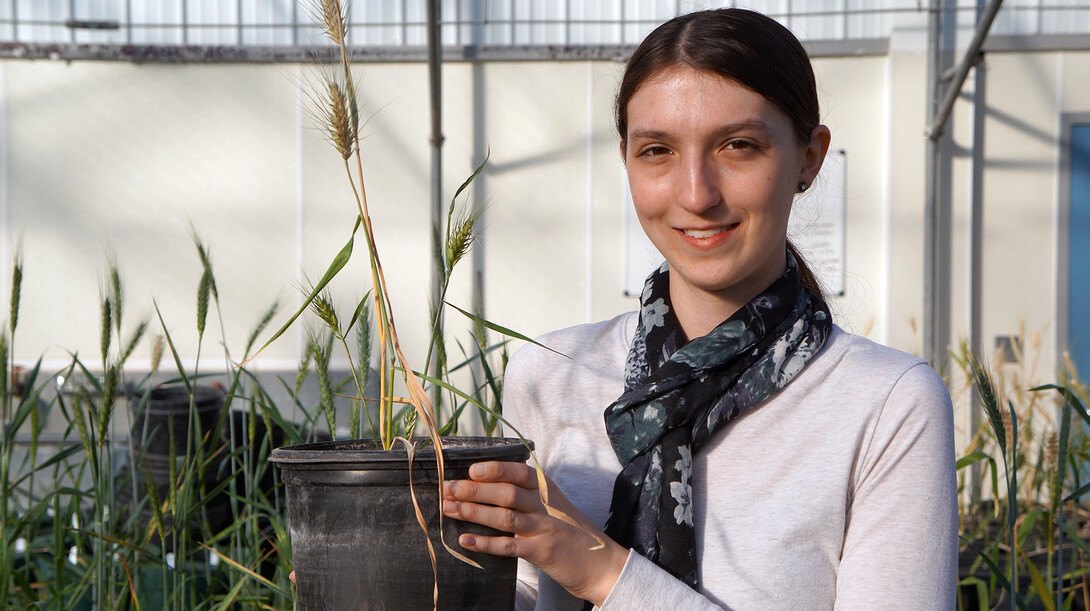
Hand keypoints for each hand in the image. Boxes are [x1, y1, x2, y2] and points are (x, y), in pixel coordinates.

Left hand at [442, 461, 628, 606]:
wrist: (602, 565)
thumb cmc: (572, 534)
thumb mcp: (555, 507)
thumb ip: (529, 496)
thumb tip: (488, 488)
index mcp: (548, 491)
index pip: (519, 472)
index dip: (495, 469)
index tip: (472, 469)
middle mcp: (546, 506)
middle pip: (507, 492)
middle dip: (474, 490)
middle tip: (448, 488)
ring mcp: (545, 528)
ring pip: (505, 516)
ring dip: (474, 511)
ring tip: (450, 508)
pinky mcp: (542, 552)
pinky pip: (509, 546)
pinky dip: (485, 543)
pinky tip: (466, 540)